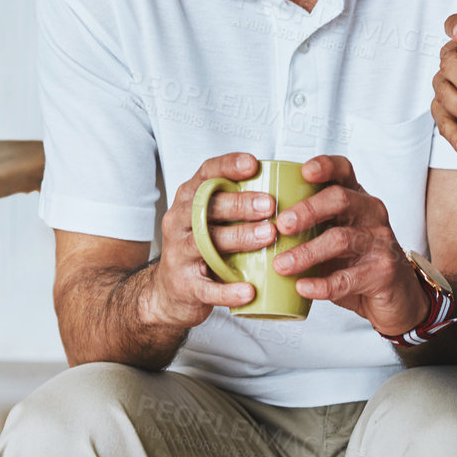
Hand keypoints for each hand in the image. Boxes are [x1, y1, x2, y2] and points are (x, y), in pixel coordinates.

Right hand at [146, 152, 278, 329]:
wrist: (169, 292)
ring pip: (204, 243)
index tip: (253, 164)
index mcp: (188, 201)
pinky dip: (228, 290)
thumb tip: (287, 190)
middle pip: (205, 207)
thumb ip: (237, 205)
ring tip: (267, 236)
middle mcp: (179, 222)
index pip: (204, 175)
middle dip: (239, 204)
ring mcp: (178, 254)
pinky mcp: (184, 285)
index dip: (227, 166)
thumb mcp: (212, 221)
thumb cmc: (200, 250)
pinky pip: (206, 288)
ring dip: (238, 237)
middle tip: (269, 205)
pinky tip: (249, 289)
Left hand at [269, 155, 428, 335]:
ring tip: (281, 265)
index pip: (344, 170)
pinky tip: (302, 287)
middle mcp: (371, 213)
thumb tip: (255, 224)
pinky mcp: (383, 273)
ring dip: (307, 252)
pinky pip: (348, 278)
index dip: (325, 166)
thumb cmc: (355, 261)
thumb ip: (307, 226)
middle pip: (340, 199)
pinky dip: (322, 284)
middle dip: (308, 210)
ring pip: (341, 239)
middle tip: (280, 225)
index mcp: (356, 198)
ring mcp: (380, 242)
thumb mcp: (334, 235)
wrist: (395, 298)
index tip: (303, 172)